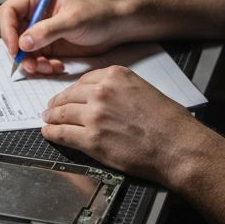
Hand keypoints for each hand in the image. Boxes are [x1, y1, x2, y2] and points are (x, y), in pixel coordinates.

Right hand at [0, 0, 126, 73]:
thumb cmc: (98, 12)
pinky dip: (42, 67)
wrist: (116, 25)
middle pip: (12, 34)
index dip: (8, 30)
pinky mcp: (48, 45)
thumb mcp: (72, 20)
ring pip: (22, 51)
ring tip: (48, 67)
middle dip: (21, 52)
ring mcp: (40, 31)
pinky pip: (35, 59)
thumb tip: (24, 42)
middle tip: (32, 64)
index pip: (8, 12)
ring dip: (32, 63)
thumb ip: (47, 31)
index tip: (16, 48)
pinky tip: (56, 66)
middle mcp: (35, 14)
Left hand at [40, 65, 203, 183]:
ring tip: (47, 120)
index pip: (83, 81)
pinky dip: (52, 133)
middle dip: (57, 103)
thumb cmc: (168, 122)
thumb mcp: (143, 90)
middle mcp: (102, 92)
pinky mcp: (92, 139)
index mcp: (116, 76)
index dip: (72, 91)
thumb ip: (119, 90)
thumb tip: (102, 98)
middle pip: (69, 96)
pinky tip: (48, 133)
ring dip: (51, 117)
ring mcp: (95, 116)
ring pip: (62, 114)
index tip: (68, 96)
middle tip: (50, 108)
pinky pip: (63, 134)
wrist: (177, 146)